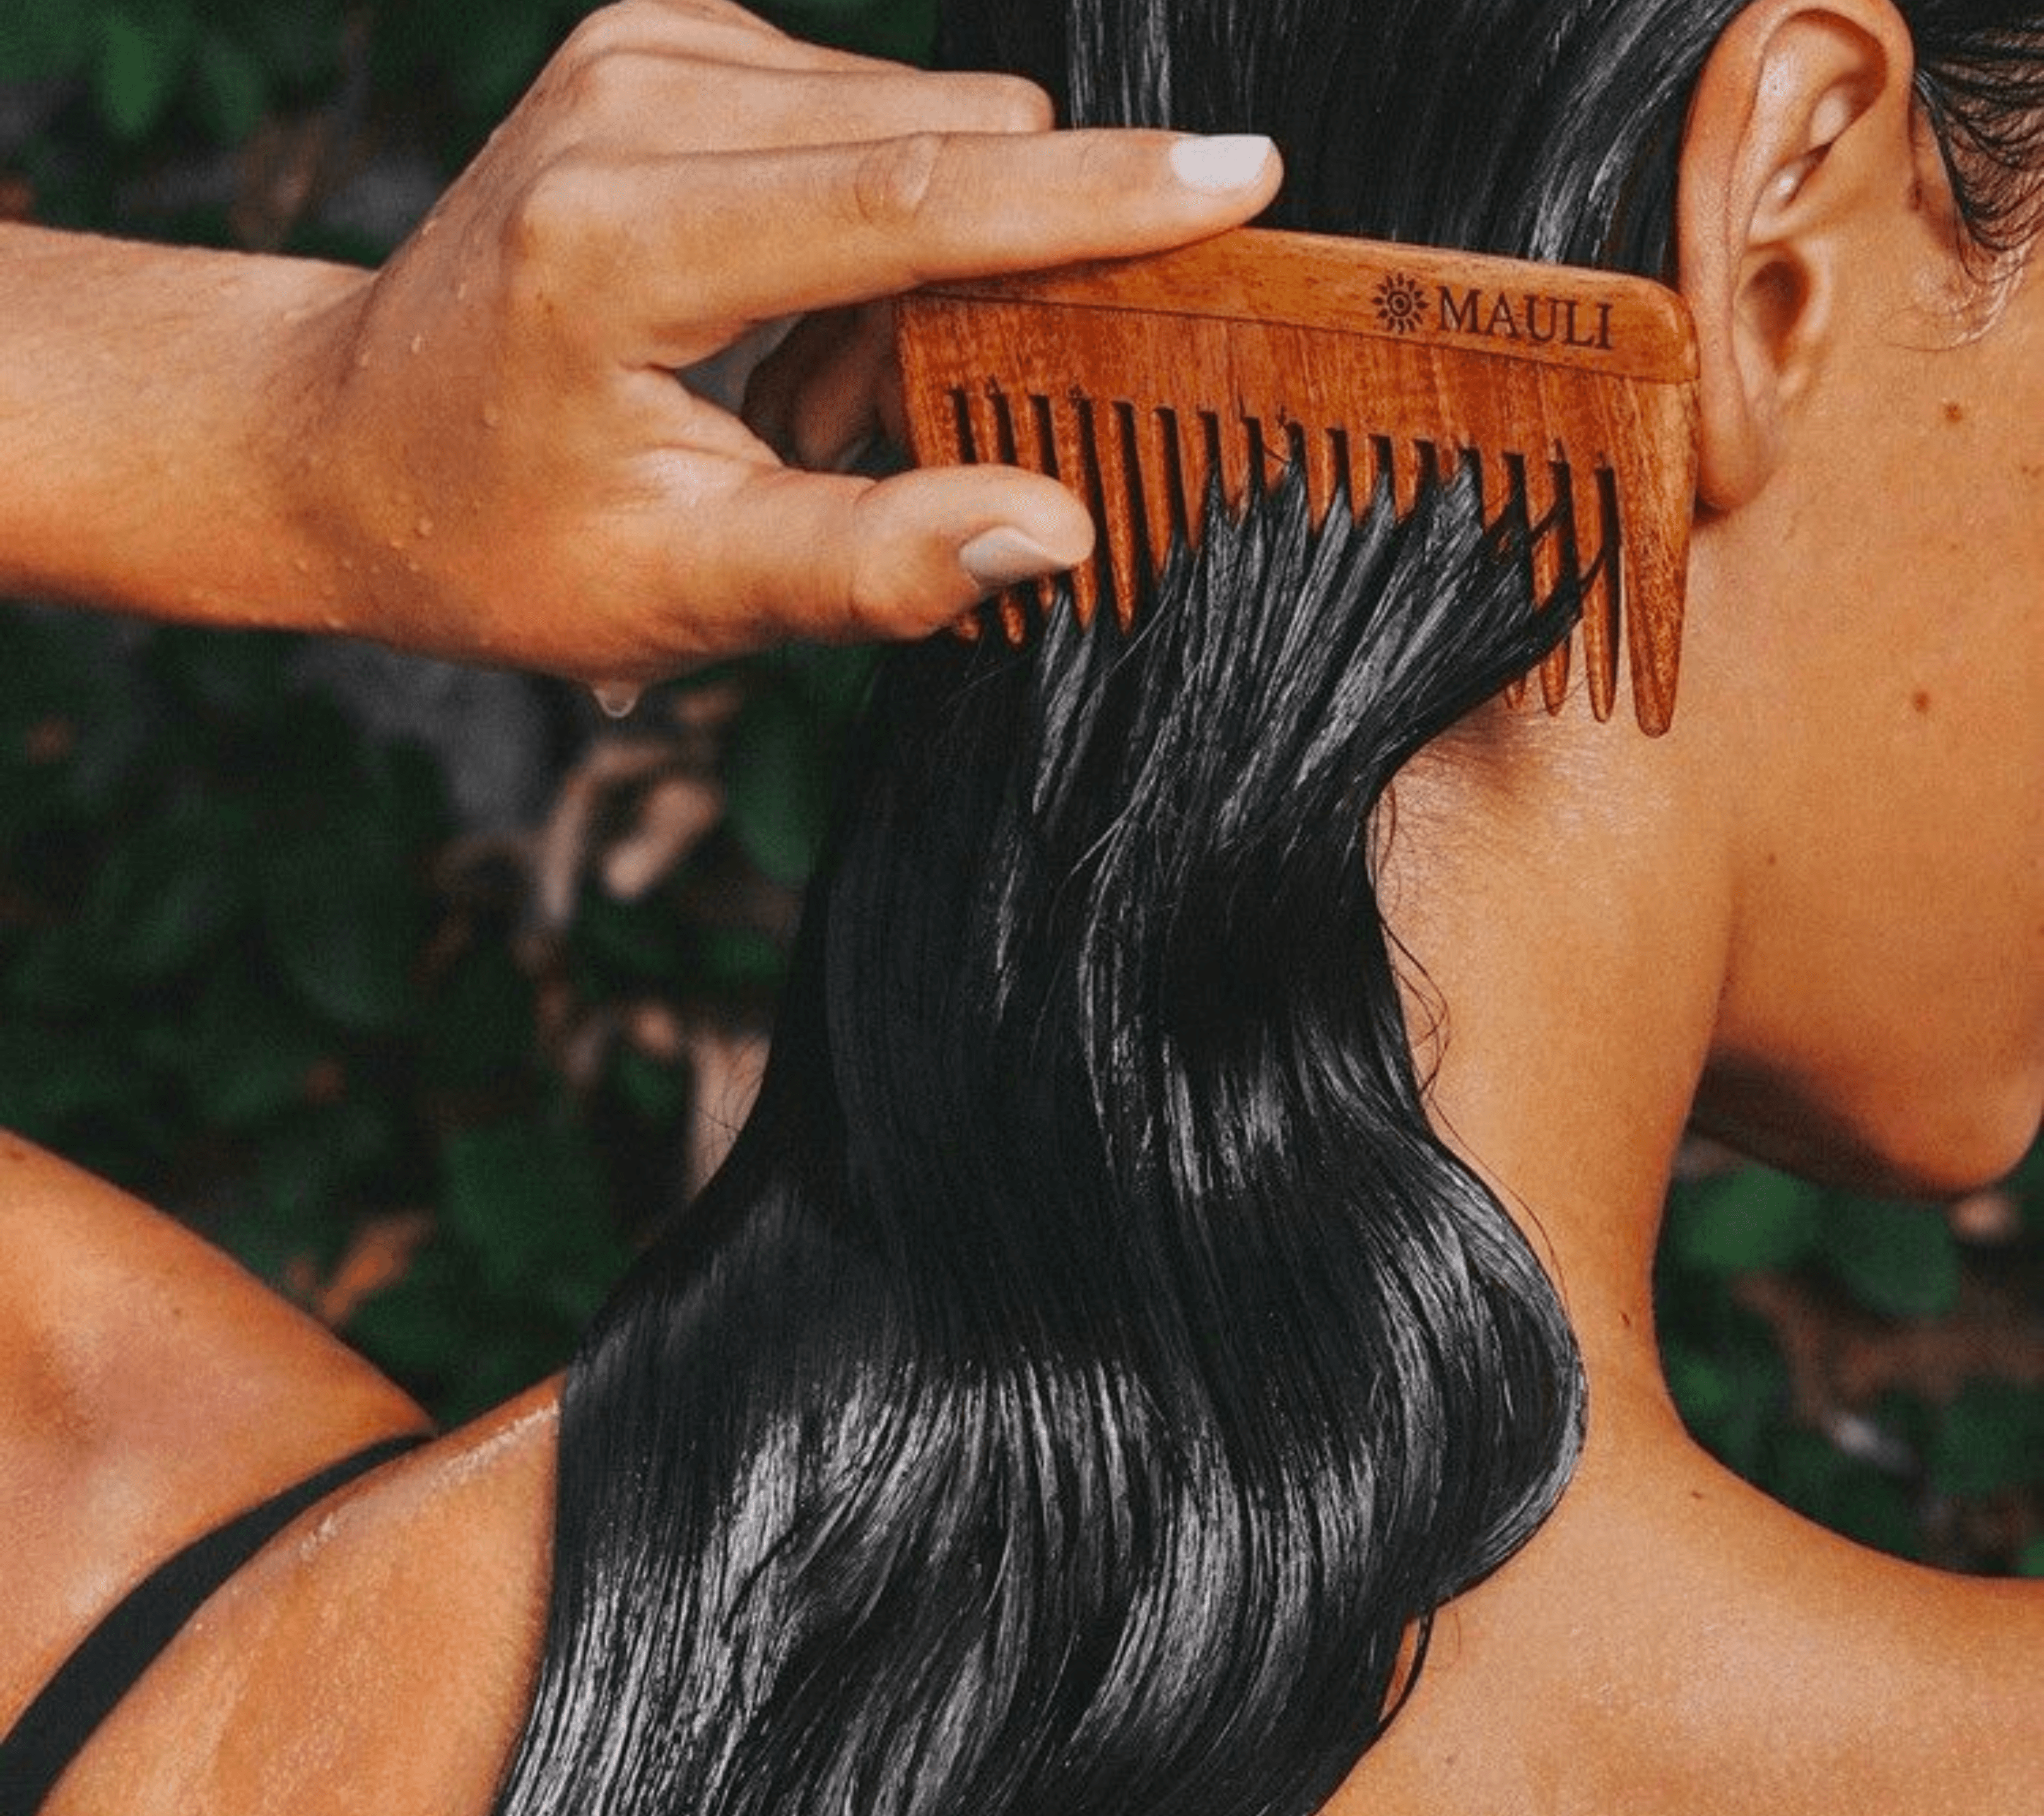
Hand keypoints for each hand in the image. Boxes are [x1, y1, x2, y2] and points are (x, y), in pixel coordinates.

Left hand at [286, 0, 1280, 681]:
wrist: (346, 443)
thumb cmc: (502, 541)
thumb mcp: (682, 594)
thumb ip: (868, 565)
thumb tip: (1054, 530)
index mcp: (622, 239)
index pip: (911, 195)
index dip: (1093, 199)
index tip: (1244, 178)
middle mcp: (633, 95)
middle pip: (945, 137)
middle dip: (1001, 278)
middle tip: (892, 426)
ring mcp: (648, 45)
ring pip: (920, 120)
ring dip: (929, 265)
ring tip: (805, 396)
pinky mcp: (667, 39)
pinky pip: (865, 114)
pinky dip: (875, 229)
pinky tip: (785, 330)